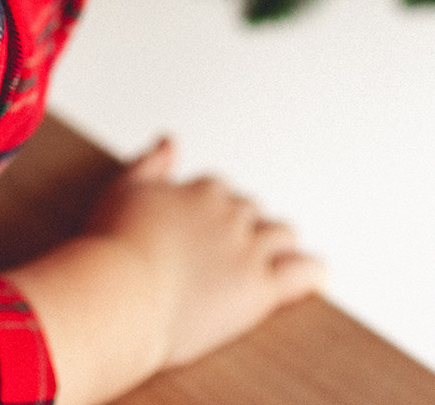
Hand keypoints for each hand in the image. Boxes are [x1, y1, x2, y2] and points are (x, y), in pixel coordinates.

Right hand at [85, 136, 324, 370]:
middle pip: (254, 212)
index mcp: (203, 189)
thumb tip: (171, 140)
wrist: (122, 295)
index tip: (206, 226)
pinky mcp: (260, 288)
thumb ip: (151, 162)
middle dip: (247, 227)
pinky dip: (313, 273)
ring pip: (282, 235)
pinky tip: (319, 277)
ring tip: (281, 257)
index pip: (221, 191)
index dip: (215, 210)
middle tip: (236, 249)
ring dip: (280, 244)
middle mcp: (231, 213)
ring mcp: (249, 250)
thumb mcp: (126, 188)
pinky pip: (301, 274)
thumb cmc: (115, 246)